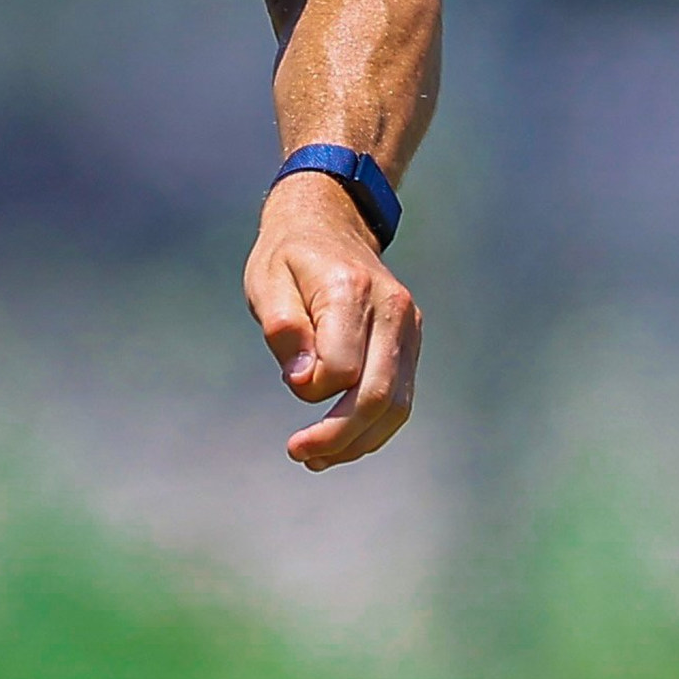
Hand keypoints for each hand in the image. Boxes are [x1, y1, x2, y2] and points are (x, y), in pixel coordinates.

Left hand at [245, 173, 421, 470]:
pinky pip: (401, 399)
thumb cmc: (288, 255)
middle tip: (300, 454)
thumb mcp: (266, 280)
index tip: (290, 380)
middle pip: (377, 396)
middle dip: (338, 437)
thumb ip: (282, 328)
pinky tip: (342, 441)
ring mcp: (408, 327)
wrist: (331, 221)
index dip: (311, 389)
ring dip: (357, 442)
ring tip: (317, 457)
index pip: (342, 368)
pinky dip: (373, 429)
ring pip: (396, 406)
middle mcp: (391, 310)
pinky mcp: (411, 342)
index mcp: (350, 290)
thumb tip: (305, 381)